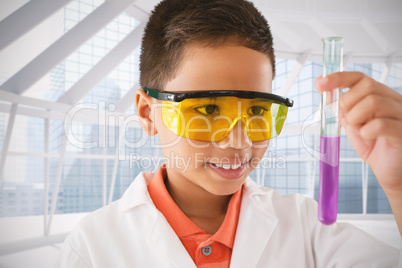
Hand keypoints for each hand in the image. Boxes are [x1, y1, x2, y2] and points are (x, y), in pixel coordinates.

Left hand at [315, 72, 401, 191]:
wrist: (392, 172)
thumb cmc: (376, 148)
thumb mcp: (354, 126)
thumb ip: (343, 111)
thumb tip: (327, 93)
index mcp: (382, 97)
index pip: (360, 78)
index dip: (338, 78)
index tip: (320, 84)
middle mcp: (395, 101)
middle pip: (367, 85)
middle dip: (348, 102)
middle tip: (349, 120)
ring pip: (374, 101)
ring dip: (356, 117)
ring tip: (359, 130)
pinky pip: (380, 124)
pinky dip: (366, 132)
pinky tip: (368, 138)